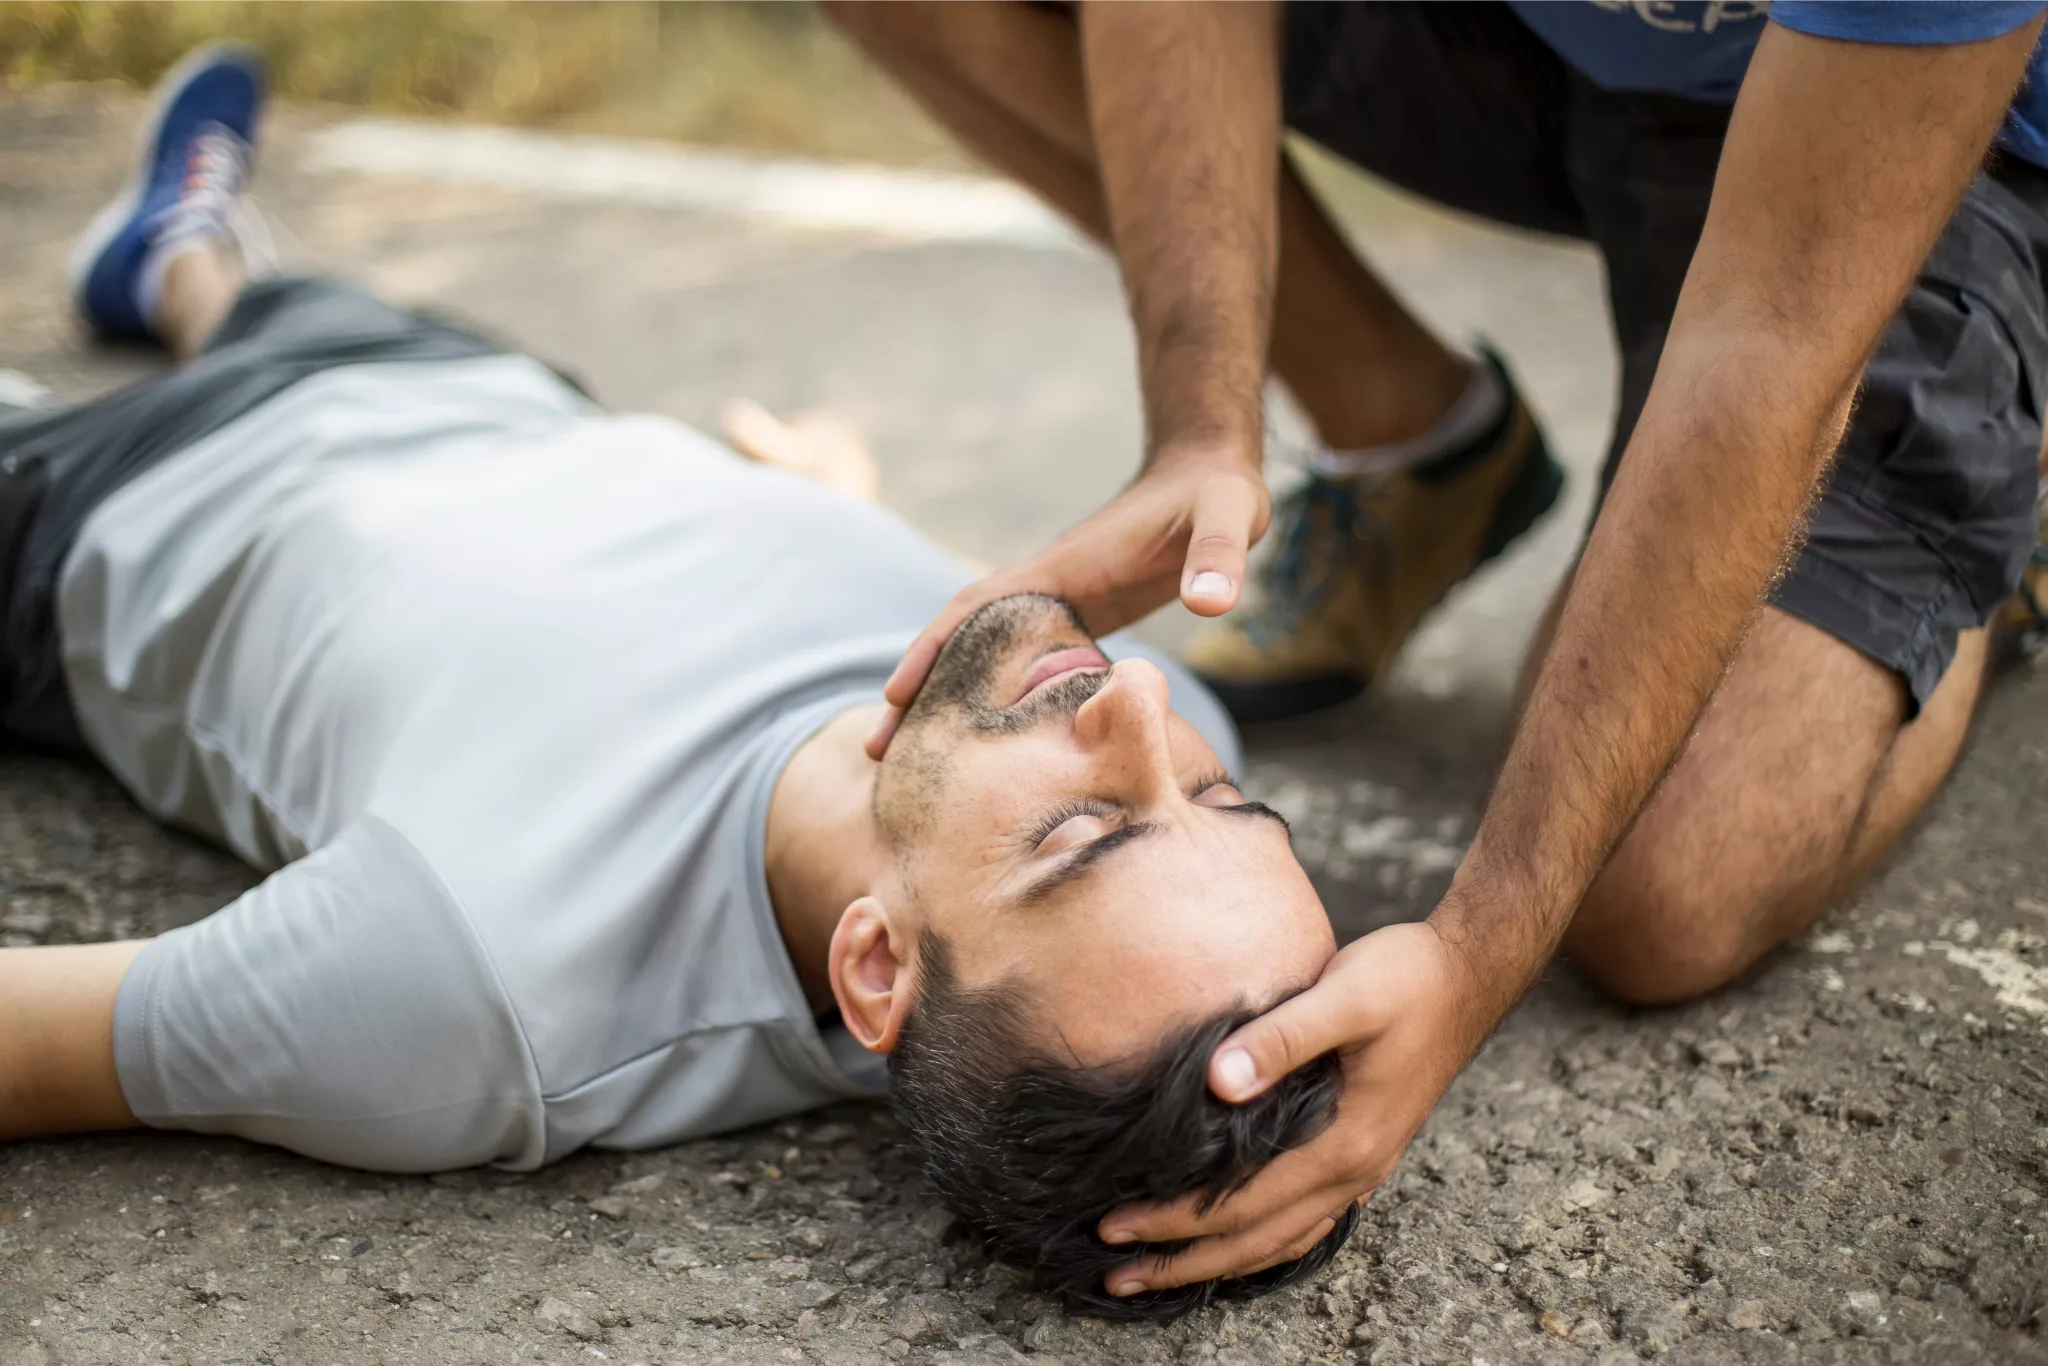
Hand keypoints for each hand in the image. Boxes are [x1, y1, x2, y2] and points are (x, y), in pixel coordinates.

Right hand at [865, 446, 1267, 757]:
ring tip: (910, 755)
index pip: (979, 610)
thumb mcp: (1231, 517)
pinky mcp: (1081, 611)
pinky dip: (991, 693)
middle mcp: (1050, 583)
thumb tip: (1210, 604)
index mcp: (1066, 567)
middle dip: (917, 687)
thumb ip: (1220, 557)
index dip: (936, 649)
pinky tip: (985, 734)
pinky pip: (1020, 659)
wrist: (1211, 468)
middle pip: (961, 636)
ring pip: (983, 651)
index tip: (895, 696)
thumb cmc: (1219, 493)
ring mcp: (1062, 597)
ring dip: (945, 695)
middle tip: (877, 749)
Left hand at [1093, 920, 1494, 1294]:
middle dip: (1184, 1260)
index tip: (1114, 1225)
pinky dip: (1262, 1242)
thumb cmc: (1407, 977)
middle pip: (1257, 1239)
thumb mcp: (1345, 994)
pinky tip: (1233, 1243)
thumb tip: (1217, 1083)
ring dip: (1218, 1260)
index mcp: (1345, 1142)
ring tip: (1158, 1273)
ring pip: (1282, 1238)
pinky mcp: (1362, 1150)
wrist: (1468, 975)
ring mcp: (1363, 1165)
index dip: (1176, 1219)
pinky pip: (1306, 1220)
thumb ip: (1281, 1038)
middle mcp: (1355, 1169)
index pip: (1243, 1203)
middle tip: (1115, 1273)